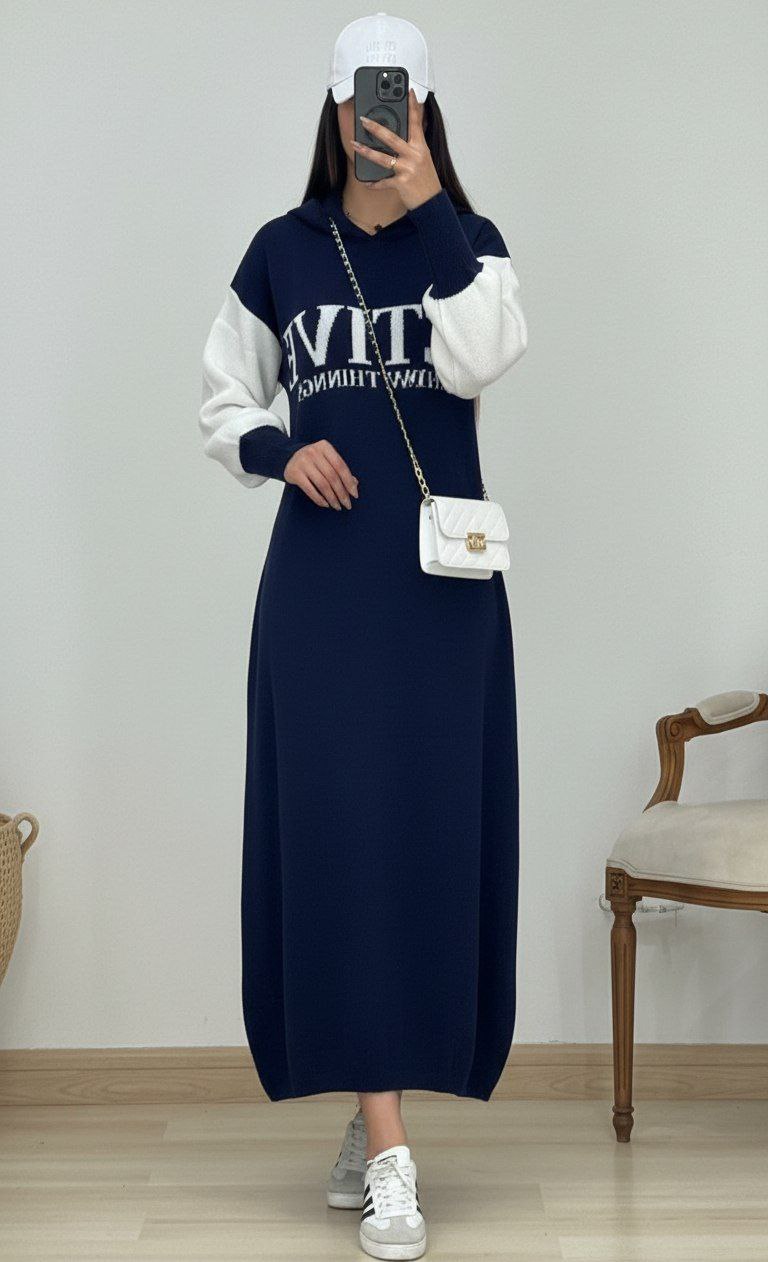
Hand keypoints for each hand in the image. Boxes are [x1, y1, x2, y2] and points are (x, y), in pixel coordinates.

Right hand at [284, 440, 358, 509]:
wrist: (289, 458)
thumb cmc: (314, 460)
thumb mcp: (326, 460)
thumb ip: (340, 469)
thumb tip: (354, 484)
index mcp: (325, 447)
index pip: (341, 466)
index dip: (349, 482)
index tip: (354, 495)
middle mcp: (313, 452)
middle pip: (332, 476)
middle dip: (342, 493)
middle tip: (347, 504)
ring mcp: (303, 462)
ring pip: (322, 484)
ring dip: (332, 498)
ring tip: (337, 506)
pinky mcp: (295, 473)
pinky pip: (310, 490)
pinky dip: (319, 499)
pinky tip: (325, 504)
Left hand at [353, 88, 441, 211]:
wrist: (432, 202)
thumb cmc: (426, 180)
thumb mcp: (424, 158)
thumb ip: (413, 145)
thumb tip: (399, 134)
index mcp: (421, 146)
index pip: (416, 122)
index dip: (412, 105)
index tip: (408, 91)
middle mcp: (415, 155)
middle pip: (392, 137)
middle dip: (375, 127)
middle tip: (363, 119)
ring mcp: (408, 169)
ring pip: (383, 158)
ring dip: (366, 151)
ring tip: (354, 145)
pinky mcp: (402, 183)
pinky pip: (383, 182)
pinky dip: (373, 183)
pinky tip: (365, 181)